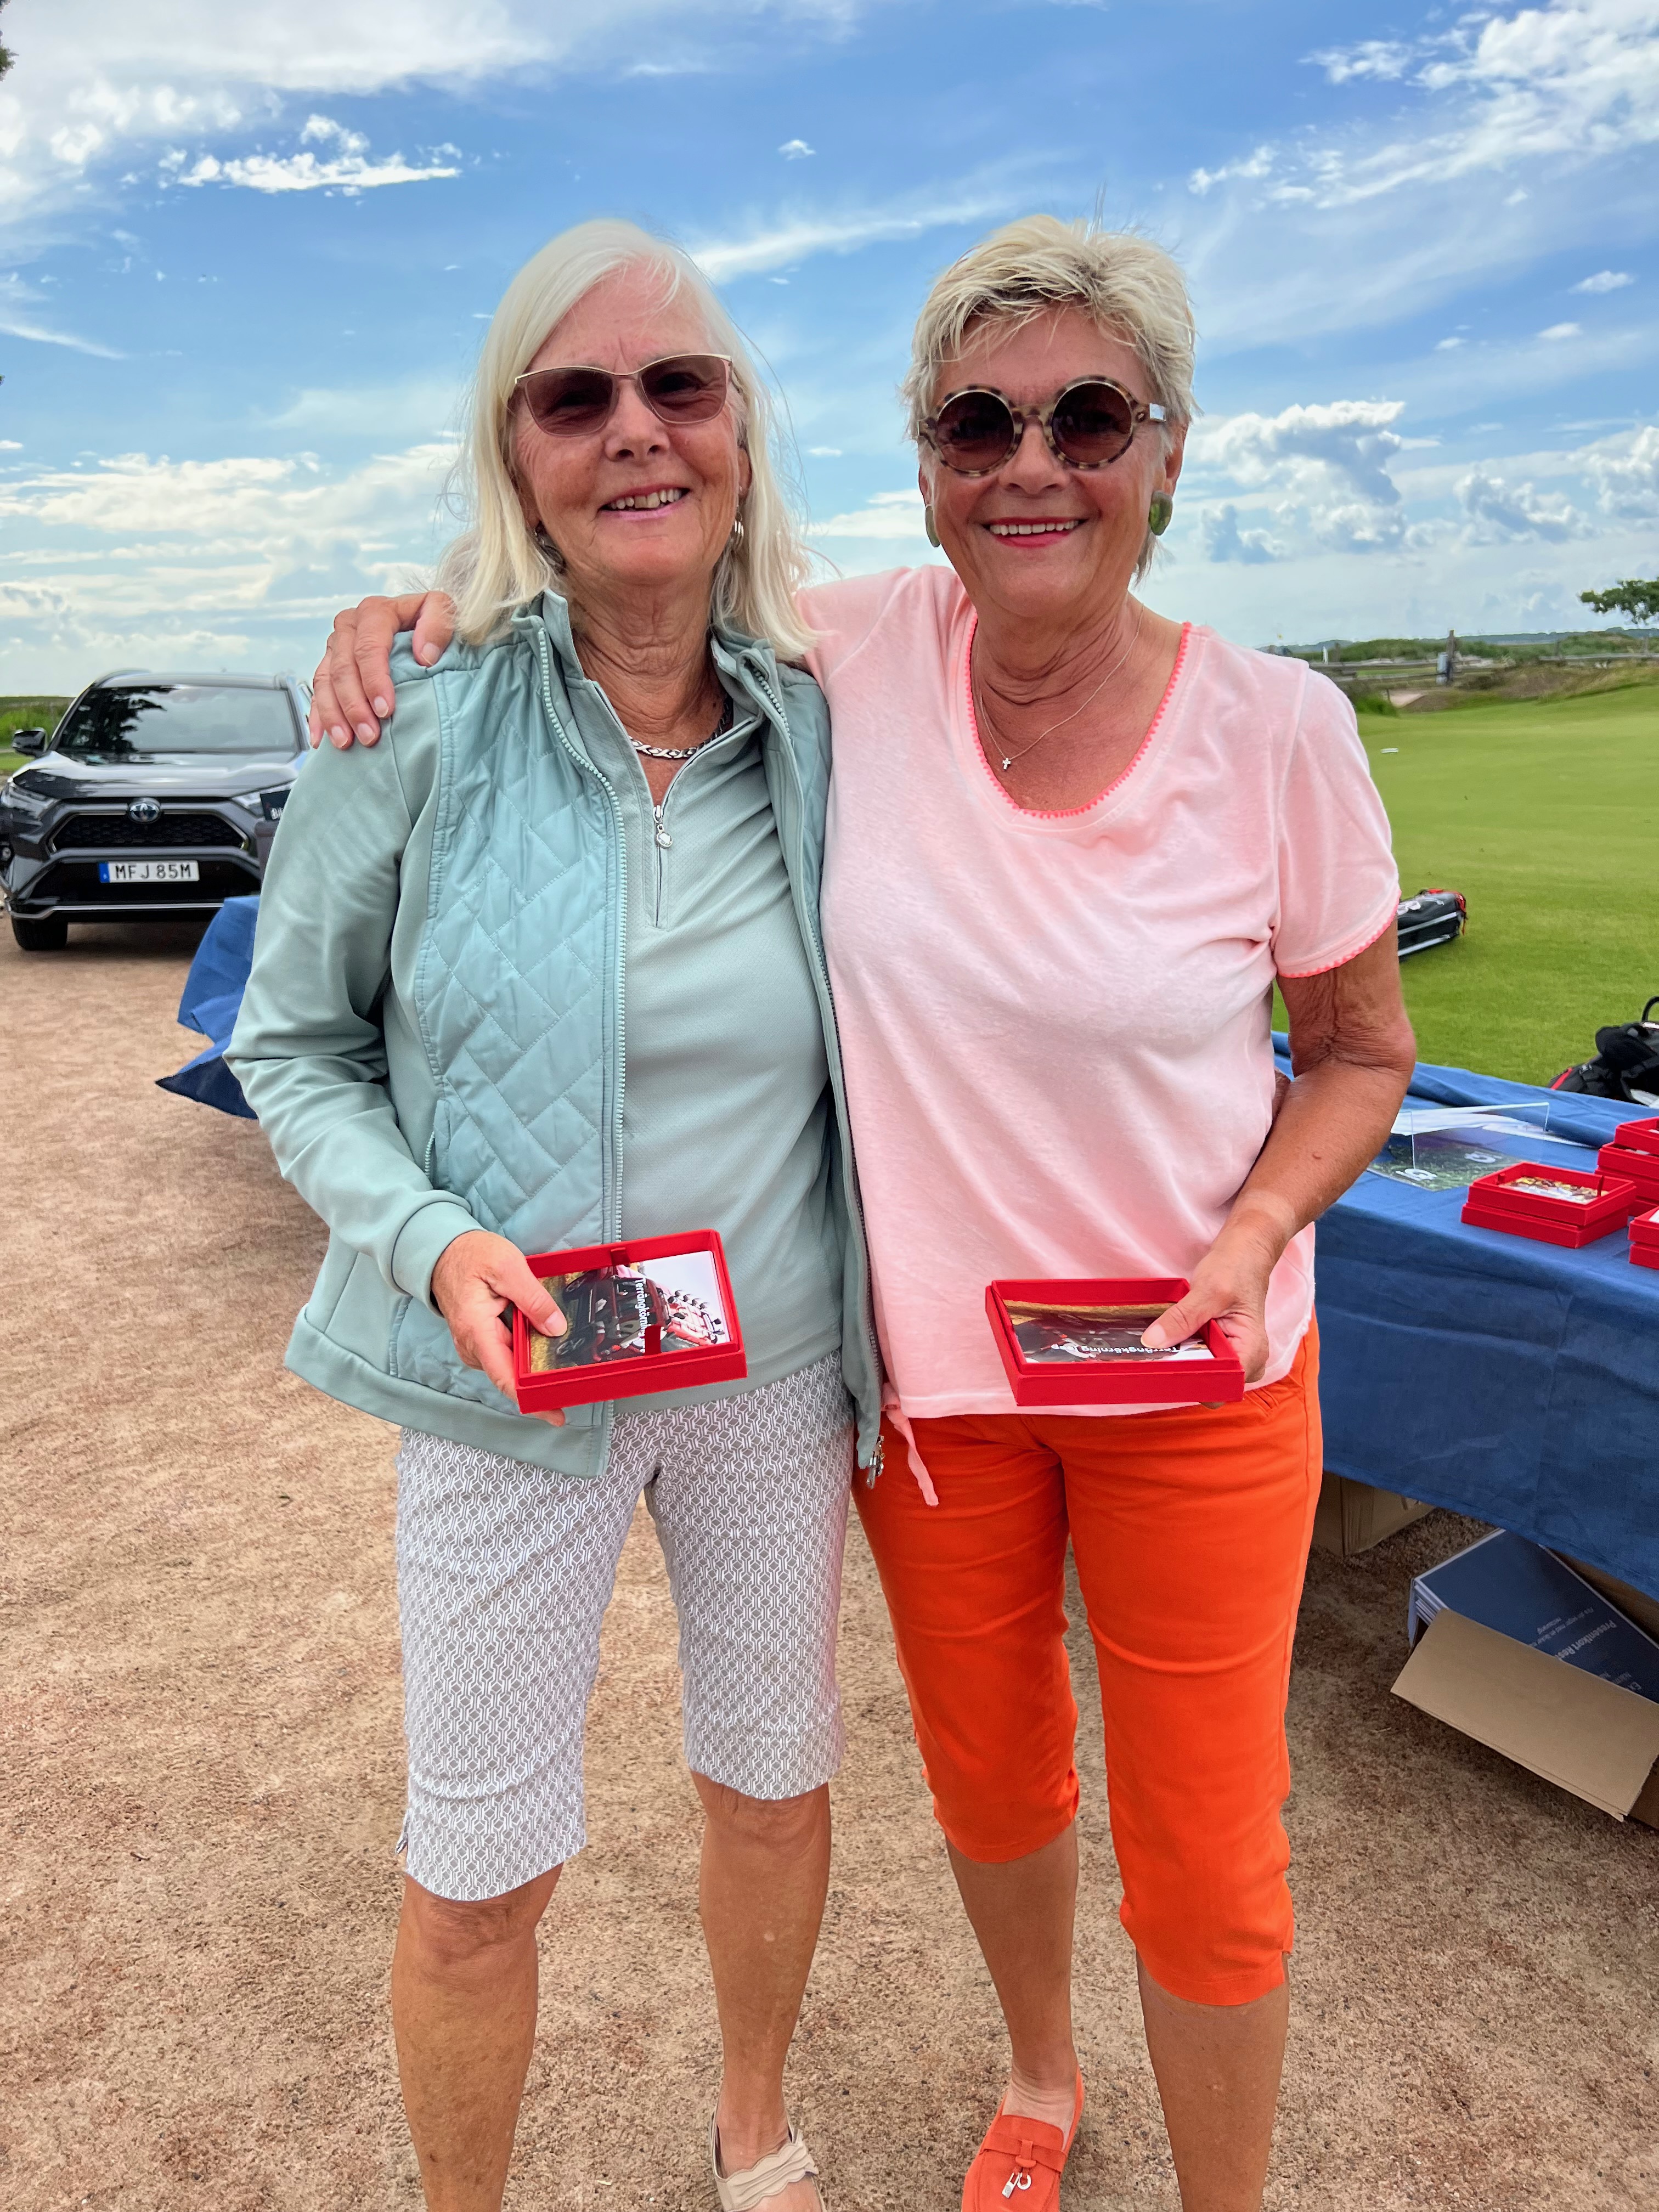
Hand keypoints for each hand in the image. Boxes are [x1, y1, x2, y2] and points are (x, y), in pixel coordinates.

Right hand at [309, 589, 458, 748]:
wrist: (419, 619)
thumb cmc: (430, 620)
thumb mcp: (443, 611)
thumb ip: (438, 625)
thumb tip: (424, 656)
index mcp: (375, 612)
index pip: (368, 647)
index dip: (374, 680)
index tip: (386, 709)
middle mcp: (349, 626)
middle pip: (343, 668)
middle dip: (354, 705)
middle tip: (369, 736)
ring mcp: (336, 646)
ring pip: (325, 682)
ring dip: (334, 715)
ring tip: (346, 743)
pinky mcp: (329, 664)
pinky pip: (317, 692)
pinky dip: (318, 717)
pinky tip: (321, 739)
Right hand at [430, 1229, 567, 1424]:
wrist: (442, 1251)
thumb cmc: (470, 1256)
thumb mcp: (508, 1267)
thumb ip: (533, 1299)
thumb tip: (556, 1328)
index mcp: (477, 1331)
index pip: (505, 1377)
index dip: (531, 1400)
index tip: (555, 1413)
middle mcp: (473, 1345)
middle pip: (511, 1376)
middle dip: (541, 1383)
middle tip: (574, 1380)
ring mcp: (476, 1344)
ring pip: (510, 1365)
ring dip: (535, 1365)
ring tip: (563, 1359)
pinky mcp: (481, 1339)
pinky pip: (507, 1352)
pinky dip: (525, 1352)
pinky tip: (543, 1342)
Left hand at [1141, 1205, 1289, 1384]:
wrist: (1246, 1252)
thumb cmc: (1237, 1267)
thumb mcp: (1208, 1290)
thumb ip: (1182, 1318)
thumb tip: (1152, 1342)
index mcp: (1252, 1352)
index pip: (1221, 1385)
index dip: (1192, 1382)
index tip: (1164, 1371)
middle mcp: (1247, 1361)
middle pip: (1211, 1384)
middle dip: (1182, 1374)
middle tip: (1154, 1358)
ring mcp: (1234, 1356)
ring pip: (1203, 1373)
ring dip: (1180, 1362)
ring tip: (1158, 1348)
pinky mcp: (1221, 1348)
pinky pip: (1199, 1359)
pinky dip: (1182, 1351)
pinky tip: (1166, 1341)